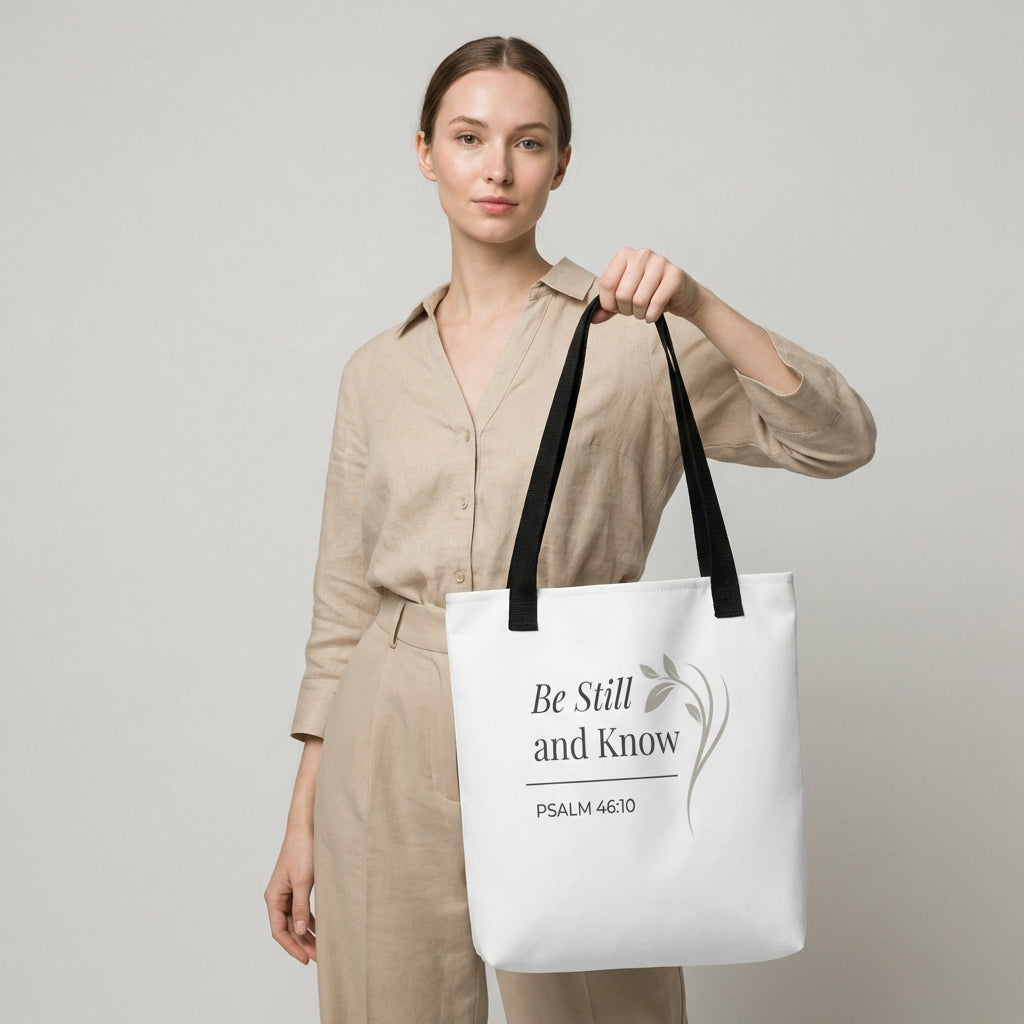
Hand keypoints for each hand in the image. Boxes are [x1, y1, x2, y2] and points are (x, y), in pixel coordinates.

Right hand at [265, 825, 316, 963]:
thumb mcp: (303, 881)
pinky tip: (321, 928)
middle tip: (318, 957)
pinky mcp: (298, 886)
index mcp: (274, 897)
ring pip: (296, 920)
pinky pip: (302, 910)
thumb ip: (301, 907)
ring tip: (321, 948)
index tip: (305, 959)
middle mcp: (278, 897)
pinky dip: (311, 920)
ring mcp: (288, 892)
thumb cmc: (302, 850)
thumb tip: (301, 931)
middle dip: (302, 943)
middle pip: (288, 928)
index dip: (292, 947)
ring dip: (307, 934)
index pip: (279, 931)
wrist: (307, 827)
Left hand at [593, 248, 702, 324]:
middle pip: (622, 294)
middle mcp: (642, 254)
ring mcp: (660, 262)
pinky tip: (654, 313)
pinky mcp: (675, 275)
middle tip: (635, 309)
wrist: (682, 295)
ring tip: (646, 310)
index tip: (618, 307)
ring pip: (639, 300)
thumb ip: (608, 306)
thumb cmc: (652, 292)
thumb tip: (593, 318)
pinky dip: (652, 315)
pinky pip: (656, 303)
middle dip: (627, 310)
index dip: (609, 303)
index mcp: (625, 255)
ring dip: (640, 314)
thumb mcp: (625, 297)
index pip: (606, 284)